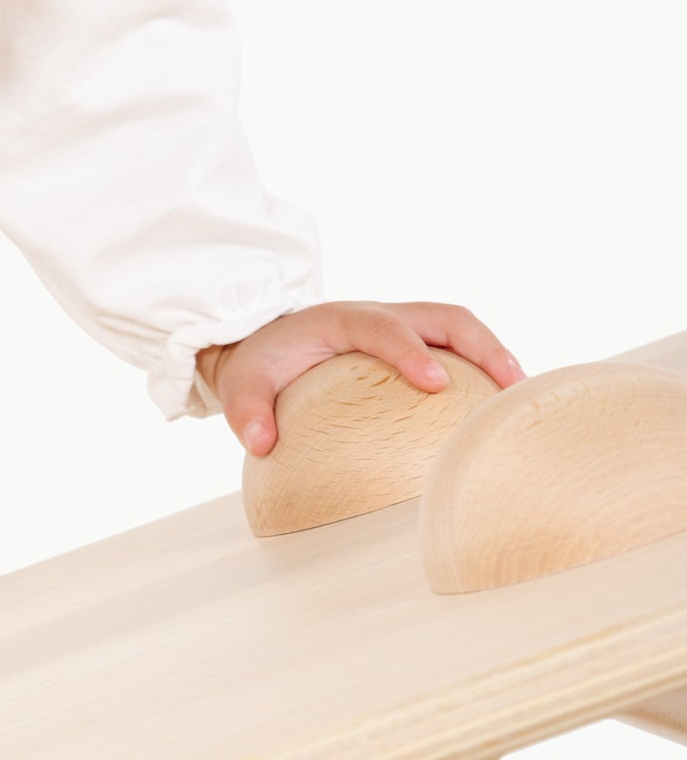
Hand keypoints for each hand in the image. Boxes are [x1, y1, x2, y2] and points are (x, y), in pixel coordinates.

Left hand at [198, 301, 524, 456]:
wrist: (262, 344)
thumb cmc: (259, 365)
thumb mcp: (241, 385)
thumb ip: (245, 412)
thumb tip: (262, 444)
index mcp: (341, 319)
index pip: (382, 326)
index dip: (410, 350)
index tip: (435, 383)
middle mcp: (380, 314)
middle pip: (445, 318)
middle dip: (483, 347)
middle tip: (508, 389)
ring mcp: (402, 325)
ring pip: (461, 330)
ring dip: (495, 356)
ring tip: (519, 399)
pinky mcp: (413, 342)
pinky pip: (457, 348)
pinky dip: (484, 369)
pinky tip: (499, 407)